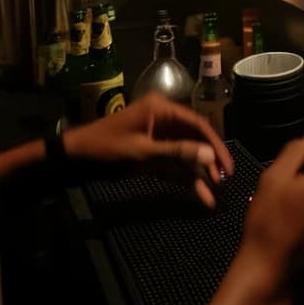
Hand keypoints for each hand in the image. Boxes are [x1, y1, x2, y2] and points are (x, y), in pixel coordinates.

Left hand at [62, 93, 233, 207]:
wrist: (76, 157)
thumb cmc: (107, 147)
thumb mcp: (143, 151)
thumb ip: (178, 152)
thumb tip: (210, 155)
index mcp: (162, 109)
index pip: (198, 124)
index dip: (215, 145)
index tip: (227, 166)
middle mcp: (164, 120)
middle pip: (196, 140)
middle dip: (210, 161)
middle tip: (224, 180)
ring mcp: (159, 137)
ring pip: (187, 155)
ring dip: (200, 173)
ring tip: (215, 191)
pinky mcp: (153, 154)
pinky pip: (175, 165)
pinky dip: (186, 179)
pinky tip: (201, 195)